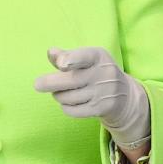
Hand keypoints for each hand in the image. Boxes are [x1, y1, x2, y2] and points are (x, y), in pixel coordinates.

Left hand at [34, 47, 150, 146]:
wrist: (125, 96)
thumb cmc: (95, 72)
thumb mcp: (85, 59)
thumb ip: (66, 55)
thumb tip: (51, 52)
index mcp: (98, 56)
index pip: (84, 57)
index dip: (71, 60)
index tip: (61, 65)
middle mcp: (103, 73)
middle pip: (70, 80)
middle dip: (49, 83)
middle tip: (37, 84)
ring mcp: (104, 92)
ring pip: (68, 97)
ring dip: (58, 95)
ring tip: (62, 92)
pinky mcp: (102, 108)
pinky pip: (72, 110)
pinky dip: (65, 107)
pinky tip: (68, 102)